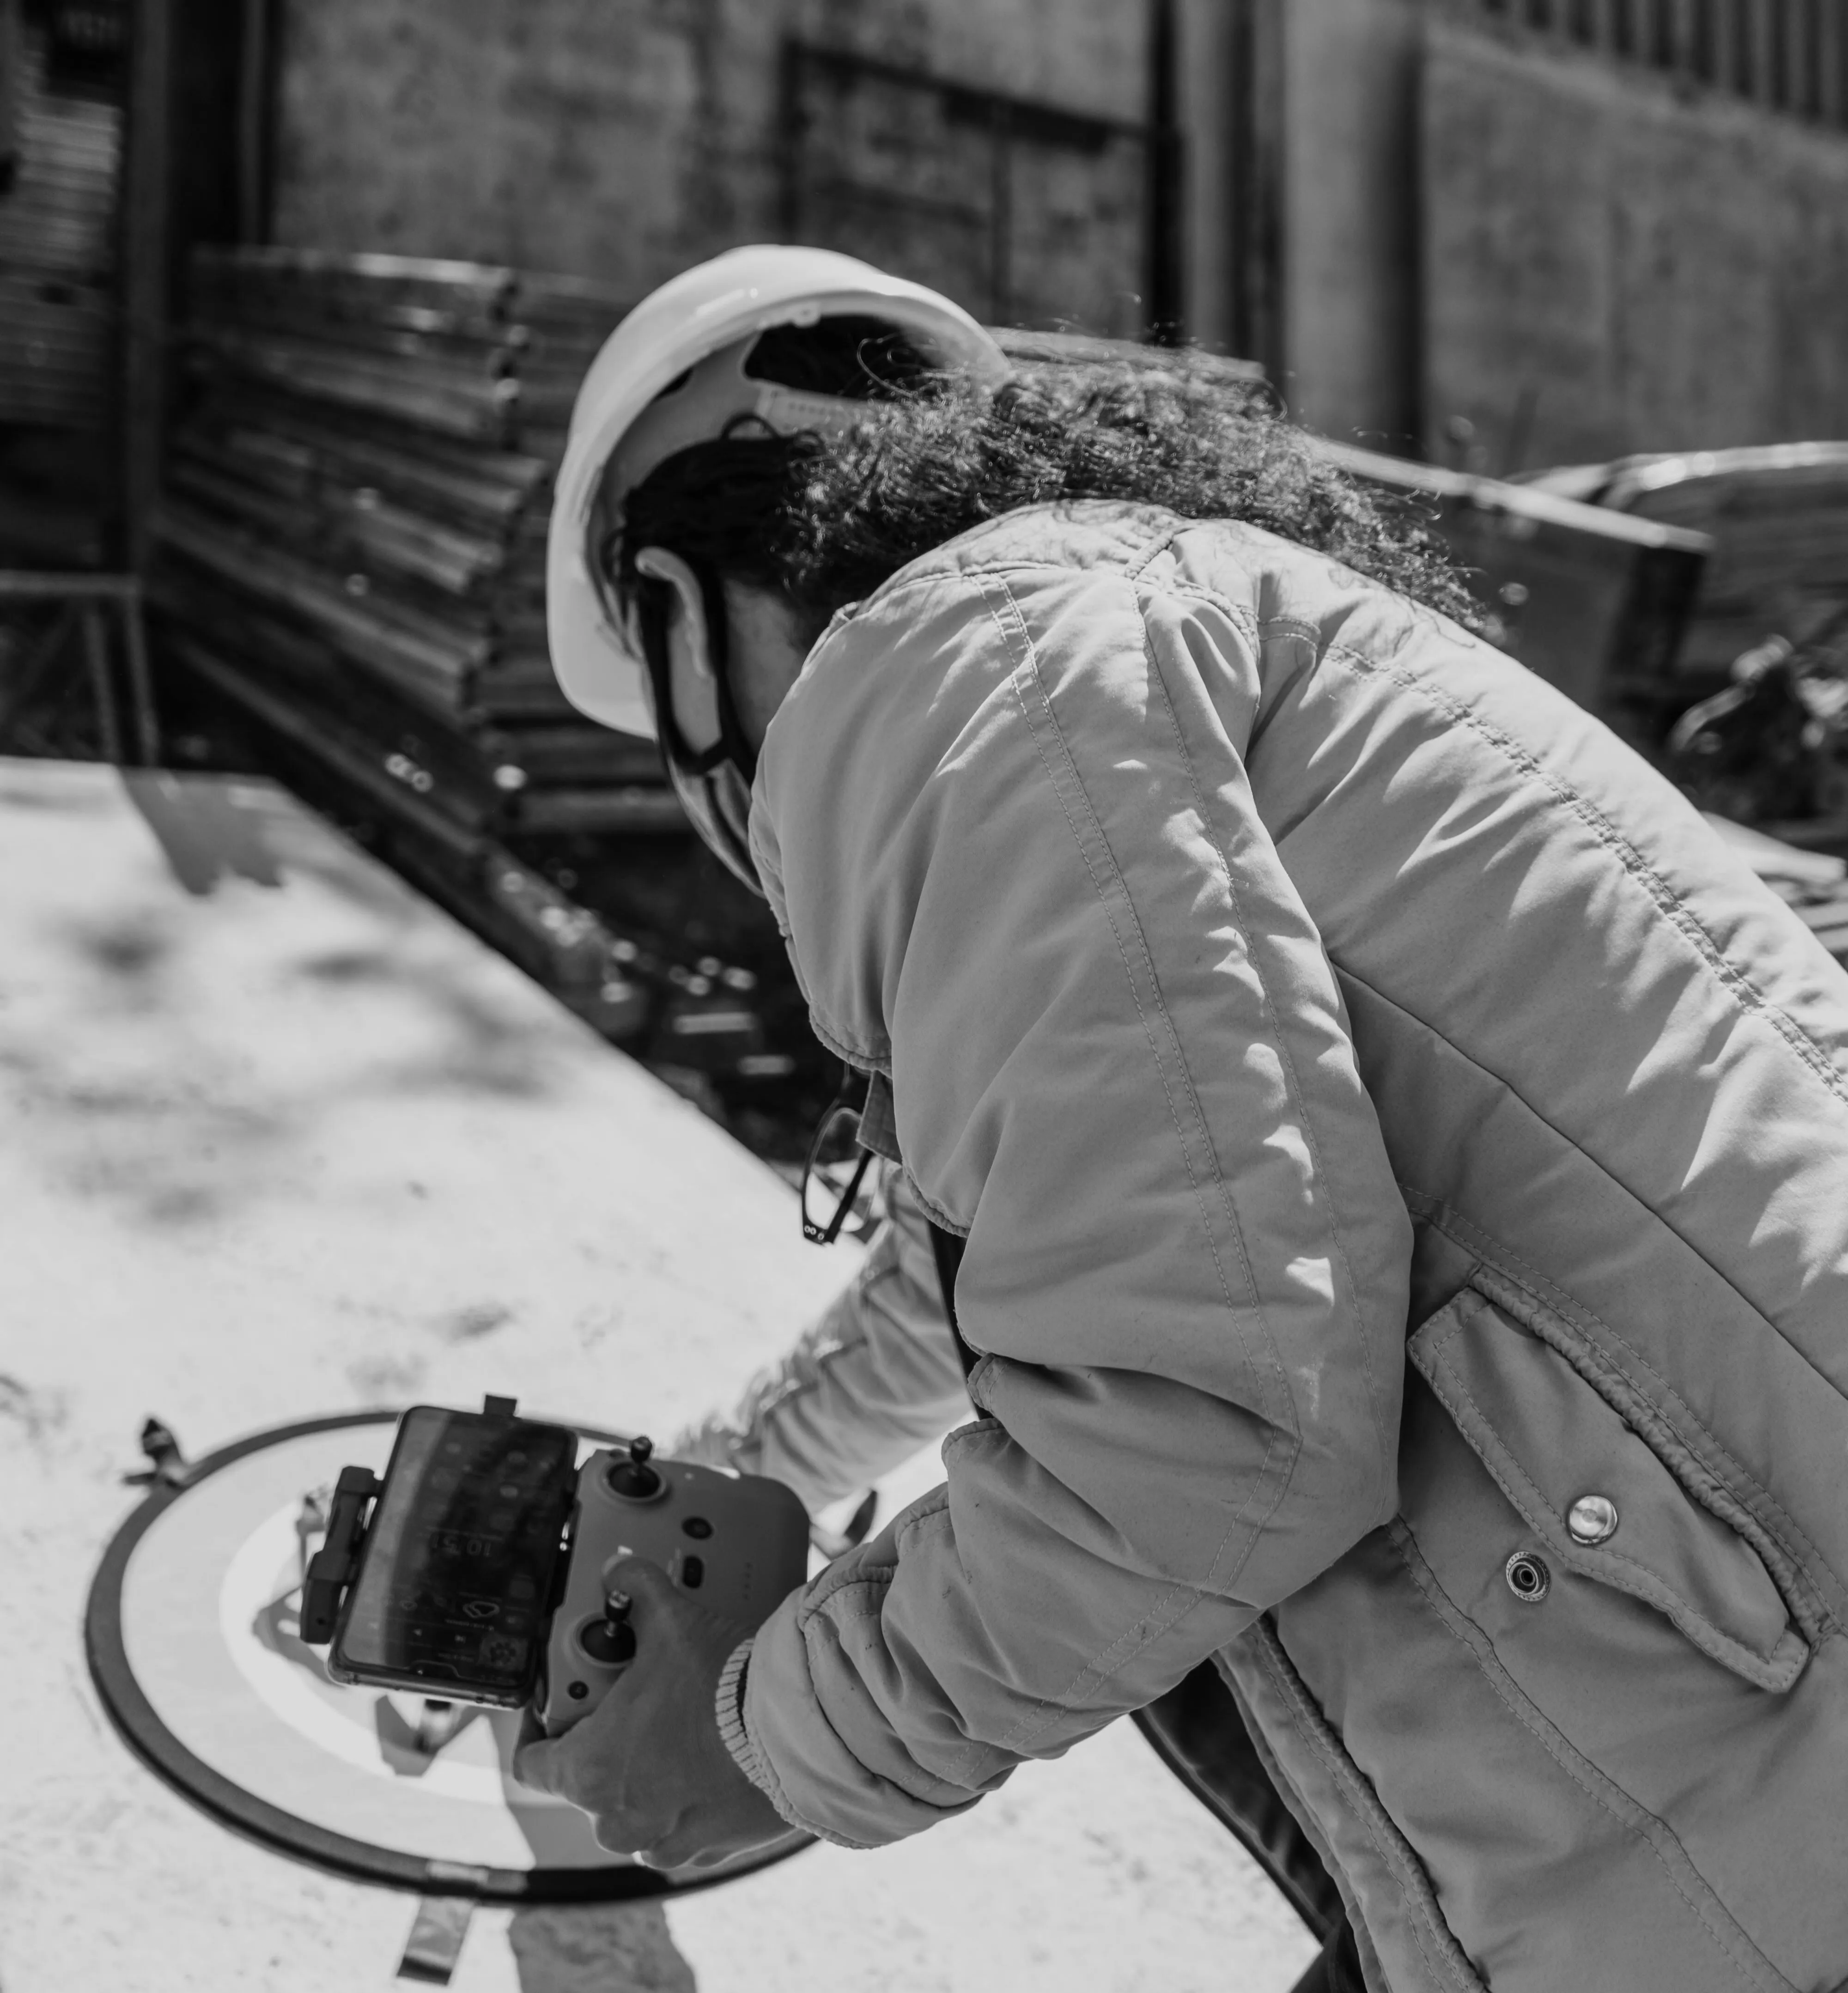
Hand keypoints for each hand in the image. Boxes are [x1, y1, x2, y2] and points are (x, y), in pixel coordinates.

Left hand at [511, 1558, 797, 1870]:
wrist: (797, 1732)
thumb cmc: (722, 1686)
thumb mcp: (673, 1621)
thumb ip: (637, 1590)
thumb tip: (620, 1570)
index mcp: (590, 1770)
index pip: (531, 1763)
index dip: (536, 1730)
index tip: (551, 1711)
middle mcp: (617, 1819)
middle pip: (588, 1782)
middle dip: (606, 1745)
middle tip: (635, 1707)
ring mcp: (664, 1841)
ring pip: (636, 1814)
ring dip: (648, 1782)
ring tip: (679, 1736)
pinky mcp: (709, 1852)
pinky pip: (683, 1833)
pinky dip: (691, 1805)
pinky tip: (713, 1767)